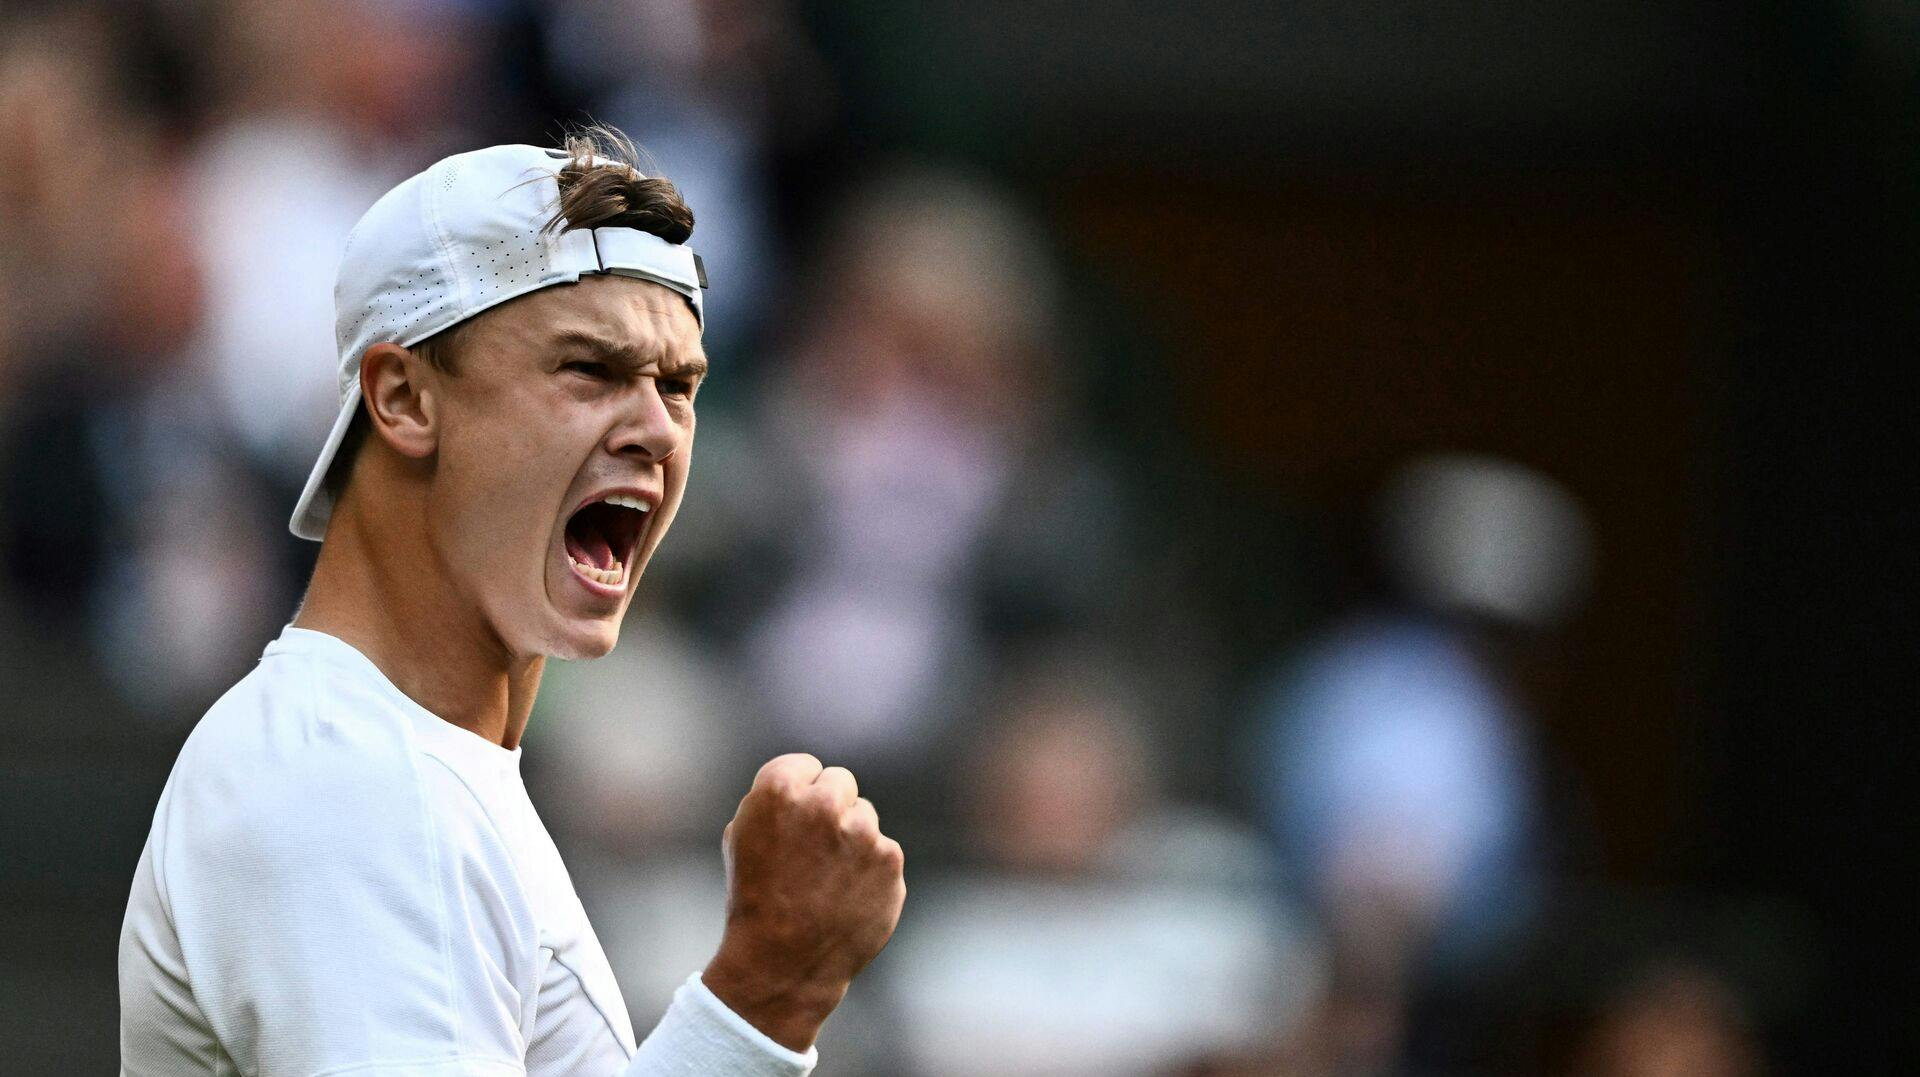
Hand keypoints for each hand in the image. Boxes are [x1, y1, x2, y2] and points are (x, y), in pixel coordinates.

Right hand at [702, 753, 906, 1051]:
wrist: (783, 963)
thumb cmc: (755, 900)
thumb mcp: (742, 837)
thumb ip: (776, 801)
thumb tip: (807, 783)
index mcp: (779, 790)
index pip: (805, 766)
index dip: (797, 796)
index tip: (792, 823)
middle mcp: (824, 803)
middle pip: (841, 783)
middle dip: (831, 808)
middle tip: (814, 849)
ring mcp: (863, 831)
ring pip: (865, 817)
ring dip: (852, 839)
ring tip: (827, 880)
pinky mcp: (890, 859)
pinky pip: (883, 850)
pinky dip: (871, 870)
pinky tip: (847, 896)